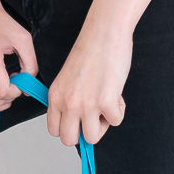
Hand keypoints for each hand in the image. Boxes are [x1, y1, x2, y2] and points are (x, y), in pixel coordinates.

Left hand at [48, 16, 131, 145]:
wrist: (104, 33)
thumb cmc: (90, 51)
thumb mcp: (67, 79)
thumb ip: (68, 99)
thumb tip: (79, 121)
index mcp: (55, 97)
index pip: (54, 130)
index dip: (69, 129)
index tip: (80, 120)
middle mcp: (67, 103)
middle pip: (69, 140)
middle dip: (84, 133)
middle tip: (95, 118)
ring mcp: (86, 105)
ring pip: (92, 137)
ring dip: (103, 125)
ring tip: (107, 106)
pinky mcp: (106, 102)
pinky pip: (115, 122)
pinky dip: (119, 112)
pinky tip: (117, 95)